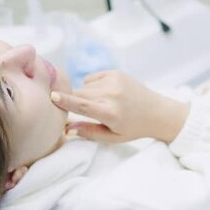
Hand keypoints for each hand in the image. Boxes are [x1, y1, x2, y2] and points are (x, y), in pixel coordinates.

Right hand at [51, 71, 189, 143]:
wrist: (157, 112)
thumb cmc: (134, 128)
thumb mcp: (113, 137)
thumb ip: (89, 132)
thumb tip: (67, 128)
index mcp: (111, 113)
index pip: (83, 105)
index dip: (66, 101)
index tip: (52, 96)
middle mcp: (112, 95)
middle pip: (79, 94)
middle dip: (75, 102)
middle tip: (87, 111)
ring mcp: (114, 81)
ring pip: (84, 86)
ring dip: (85, 95)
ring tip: (102, 104)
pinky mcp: (115, 72)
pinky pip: (91, 78)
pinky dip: (93, 86)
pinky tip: (106, 94)